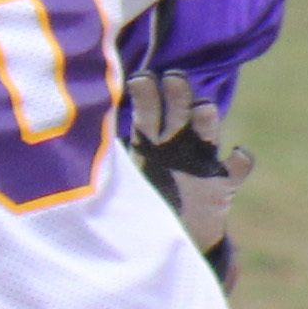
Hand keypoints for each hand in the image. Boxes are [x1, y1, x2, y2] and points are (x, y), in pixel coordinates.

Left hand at [120, 68, 249, 256]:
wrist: (172, 232)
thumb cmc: (140, 198)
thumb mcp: (119, 180)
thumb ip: (104, 163)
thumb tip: (67, 143)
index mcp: (149, 139)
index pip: (147, 111)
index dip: (145, 94)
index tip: (139, 78)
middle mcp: (177, 143)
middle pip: (179, 111)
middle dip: (177, 95)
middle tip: (174, 77)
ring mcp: (201, 160)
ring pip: (207, 131)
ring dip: (206, 119)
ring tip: (203, 108)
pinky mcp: (222, 183)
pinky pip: (236, 168)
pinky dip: (240, 160)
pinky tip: (238, 153)